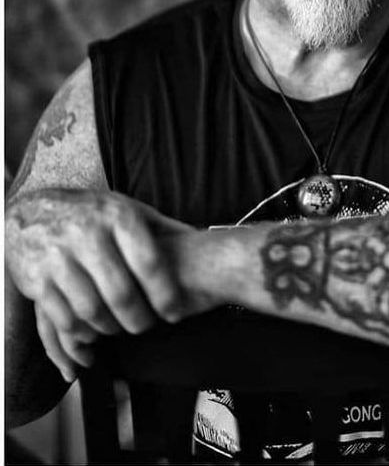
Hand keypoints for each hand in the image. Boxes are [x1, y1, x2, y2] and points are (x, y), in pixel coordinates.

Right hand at [6, 189, 191, 380]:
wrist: (31, 213)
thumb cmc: (91, 214)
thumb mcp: (128, 209)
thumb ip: (162, 227)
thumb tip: (203, 239)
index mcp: (117, 216)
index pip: (148, 262)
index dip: (164, 294)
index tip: (174, 313)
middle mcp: (87, 234)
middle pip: (120, 293)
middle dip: (138, 319)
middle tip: (146, 326)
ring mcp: (58, 257)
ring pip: (92, 310)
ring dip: (110, 328)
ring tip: (119, 328)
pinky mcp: (37, 280)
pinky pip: (64, 318)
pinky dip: (81, 333)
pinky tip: (92, 333)